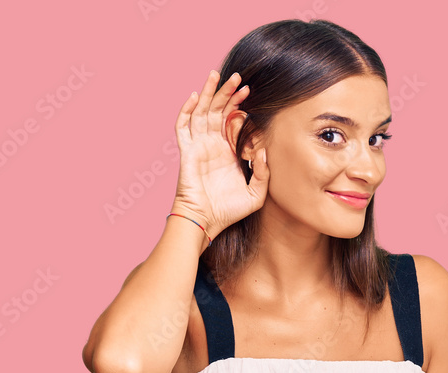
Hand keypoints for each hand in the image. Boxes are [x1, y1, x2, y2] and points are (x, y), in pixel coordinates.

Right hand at [170, 70, 268, 238]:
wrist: (205, 221)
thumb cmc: (229, 211)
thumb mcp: (256, 194)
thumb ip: (263, 173)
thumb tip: (264, 149)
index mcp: (229, 152)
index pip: (234, 121)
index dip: (241, 106)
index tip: (252, 93)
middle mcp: (213, 145)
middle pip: (219, 111)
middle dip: (228, 93)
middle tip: (239, 78)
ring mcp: (199, 146)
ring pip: (202, 112)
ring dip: (209, 93)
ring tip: (219, 75)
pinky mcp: (187, 151)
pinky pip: (183, 126)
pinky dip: (187, 110)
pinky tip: (195, 96)